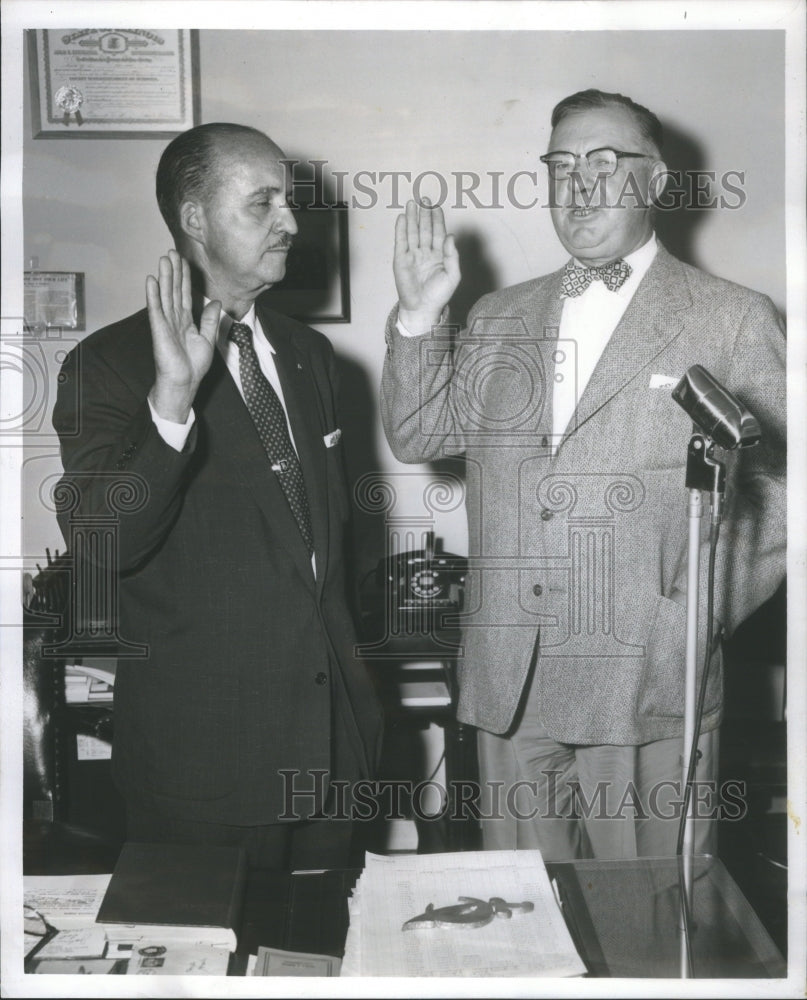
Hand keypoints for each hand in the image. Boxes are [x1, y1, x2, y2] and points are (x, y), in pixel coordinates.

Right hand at [146, 250, 220, 422]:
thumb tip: (216, 302)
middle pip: (174, 290)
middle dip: (173, 271)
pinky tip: (151, 280)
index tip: (184, 261)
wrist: (185, 382)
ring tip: (163, 259)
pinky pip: (156, 309)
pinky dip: (153, 294)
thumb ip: (211, 320)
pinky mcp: (159, 330)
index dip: (184, 278)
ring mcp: (165, 323)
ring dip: (164, 277)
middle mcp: (174, 319)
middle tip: (171, 252)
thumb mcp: (208, 339)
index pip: (185, 294)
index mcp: (186, 321)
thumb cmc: (193, 365)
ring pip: (165, 295)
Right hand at [393, 199, 460, 335]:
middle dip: (424, 213)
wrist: (422, 309)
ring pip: (412, 232)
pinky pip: (401, 241)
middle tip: (424, 198)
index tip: (436, 206)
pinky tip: (402, 217)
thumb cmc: (439, 295)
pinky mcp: (400, 260)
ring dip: (412, 217)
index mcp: (438, 255)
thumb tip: (451, 236)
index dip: (437, 219)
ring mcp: (412, 255)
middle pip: (424, 228)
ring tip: (412, 203)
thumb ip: (453, 256)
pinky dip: (401, 229)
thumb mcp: (453, 276)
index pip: (438, 232)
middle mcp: (425, 253)